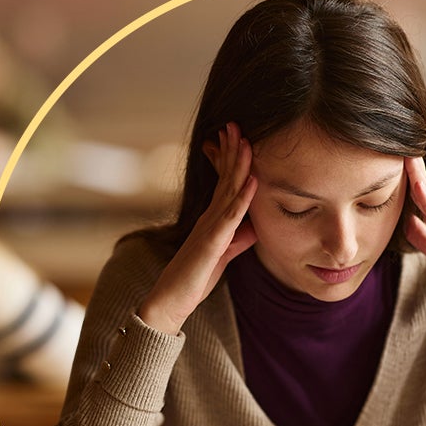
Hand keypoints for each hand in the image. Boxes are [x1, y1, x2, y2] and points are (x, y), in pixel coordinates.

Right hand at [138, 122, 257, 333]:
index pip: (225, 184)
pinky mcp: (210, 243)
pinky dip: (243, 198)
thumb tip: (255, 228)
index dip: (232, 160)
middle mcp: (209, 219)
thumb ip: (237, 240)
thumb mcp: (222, 256)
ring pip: (227, 191)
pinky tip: (253, 181)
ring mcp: (208, 228)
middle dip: (232, 151)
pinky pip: (230, 217)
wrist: (170, 302)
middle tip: (236, 124)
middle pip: (225, 179)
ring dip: (238, 165)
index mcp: (212, 220)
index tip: (239, 137)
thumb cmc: (194, 281)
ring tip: (246, 140)